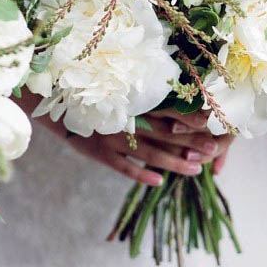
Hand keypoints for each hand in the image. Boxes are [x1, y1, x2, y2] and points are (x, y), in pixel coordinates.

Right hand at [19, 92, 232, 185]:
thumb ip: (140, 89)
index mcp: (133, 101)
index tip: (212, 124)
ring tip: (195, 169)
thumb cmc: (91, 89)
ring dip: (173, 162)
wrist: (53, 98)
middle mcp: (125, 119)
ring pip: (149, 153)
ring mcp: (112, 138)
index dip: (190, 119)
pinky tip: (158, 181)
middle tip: (213, 150)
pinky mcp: (99, 153)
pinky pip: (123, 167)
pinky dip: (140, 174)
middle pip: (165, 134)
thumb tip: (170, 88)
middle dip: (190, 143)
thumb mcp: (116, 85)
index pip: (168, 111)